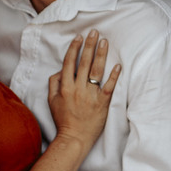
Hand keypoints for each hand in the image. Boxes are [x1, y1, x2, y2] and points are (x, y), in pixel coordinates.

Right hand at [48, 30, 119, 147]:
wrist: (73, 138)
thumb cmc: (63, 120)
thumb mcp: (51, 101)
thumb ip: (53, 83)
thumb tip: (60, 70)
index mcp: (65, 87)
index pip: (69, 62)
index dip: (74, 48)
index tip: (79, 37)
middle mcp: (77, 88)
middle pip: (84, 62)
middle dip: (89, 45)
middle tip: (94, 32)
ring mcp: (90, 95)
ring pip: (96, 71)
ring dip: (101, 55)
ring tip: (105, 42)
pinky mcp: (102, 103)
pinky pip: (109, 87)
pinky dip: (114, 76)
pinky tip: (118, 66)